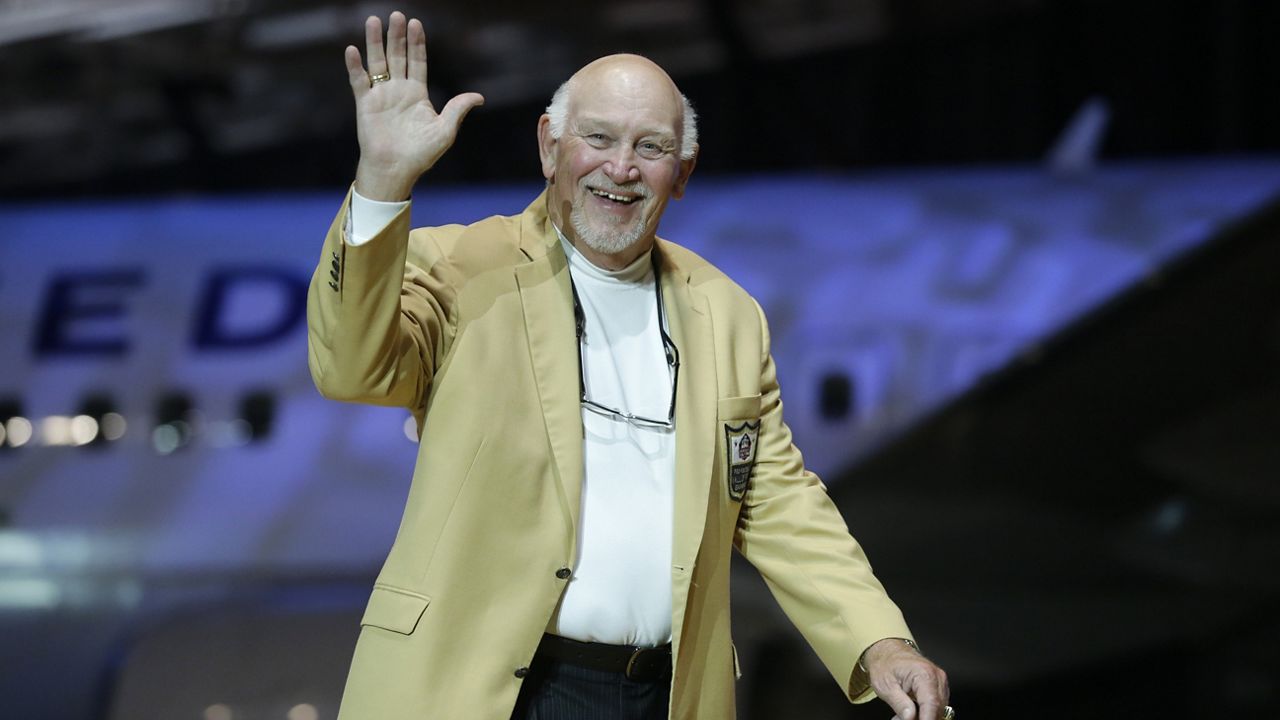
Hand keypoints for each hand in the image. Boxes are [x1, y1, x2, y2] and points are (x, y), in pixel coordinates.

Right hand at [344, 11, 484, 200]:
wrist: (396, 170)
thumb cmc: (422, 154)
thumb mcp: (445, 130)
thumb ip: (458, 109)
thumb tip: (480, 97)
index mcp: (417, 94)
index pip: (418, 61)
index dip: (417, 43)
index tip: (416, 23)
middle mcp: (398, 90)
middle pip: (397, 56)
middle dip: (397, 36)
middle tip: (397, 15)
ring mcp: (380, 96)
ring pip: (377, 62)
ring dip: (375, 42)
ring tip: (374, 21)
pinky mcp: (364, 104)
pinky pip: (359, 81)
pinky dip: (355, 66)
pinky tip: (353, 49)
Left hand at [861, 638, 949, 719]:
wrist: (888, 652)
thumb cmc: (885, 664)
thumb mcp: (885, 686)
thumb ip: (900, 704)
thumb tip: (911, 718)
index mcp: (923, 674)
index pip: (931, 704)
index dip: (926, 719)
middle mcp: (936, 677)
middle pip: (936, 708)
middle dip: (920, 718)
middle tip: (899, 718)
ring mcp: (940, 681)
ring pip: (938, 709)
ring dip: (921, 716)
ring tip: (902, 714)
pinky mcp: (939, 686)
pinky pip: (936, 705)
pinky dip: (924, 712)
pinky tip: (910, 711)